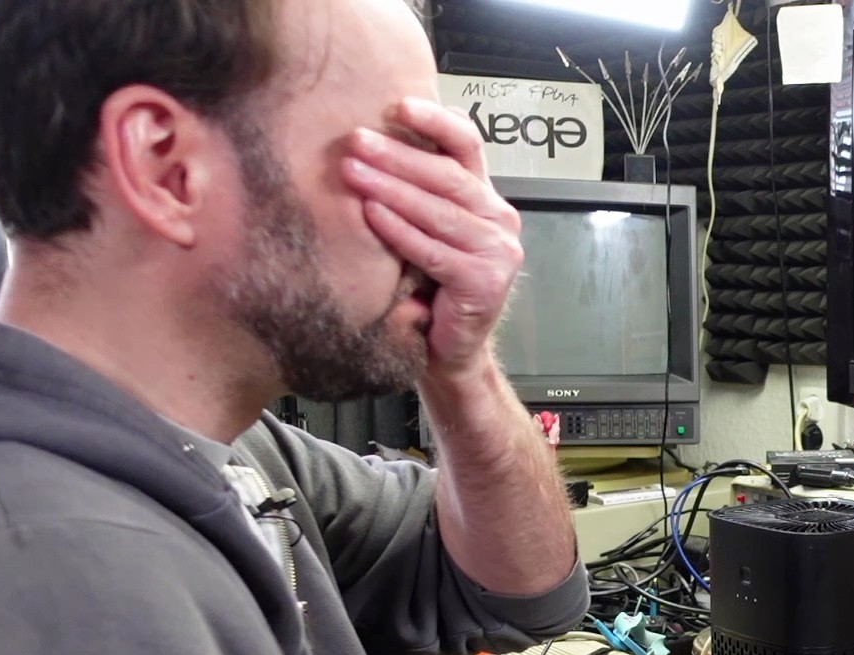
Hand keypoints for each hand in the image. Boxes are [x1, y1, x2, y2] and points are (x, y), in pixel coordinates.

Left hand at [341, 97, 522, 380]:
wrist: (448, 351)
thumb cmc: (430, 288)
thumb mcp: (427, 231)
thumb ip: (418, 194)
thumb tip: (368, 144)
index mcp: (486, 200)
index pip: (468, 146)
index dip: (436, 122)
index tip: (398, 104)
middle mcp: (500, 221)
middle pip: (449, 175)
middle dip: (398, 155)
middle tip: (356, 141)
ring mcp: (499, 253)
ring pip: (440, 210)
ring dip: (392, 188)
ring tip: (353, 172)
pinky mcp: (485, 283)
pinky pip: (434, 249)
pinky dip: (400, 230)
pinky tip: (371, 213)